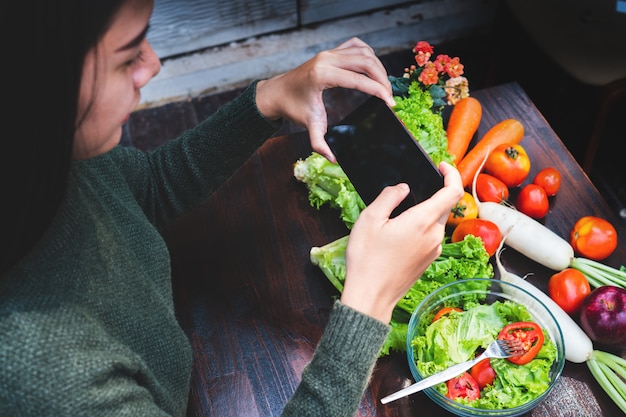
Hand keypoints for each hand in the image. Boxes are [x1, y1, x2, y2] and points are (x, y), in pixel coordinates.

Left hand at [255, 37, 394, 162]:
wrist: (276, 92)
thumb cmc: (291, 107)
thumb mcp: (307, 125)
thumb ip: (319, 143)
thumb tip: (333, 158)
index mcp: (322, 75)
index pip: (358, 79)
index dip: (378, 91)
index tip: (390, 103)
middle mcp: (326, 59)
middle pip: (366, 62)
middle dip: (383, 79)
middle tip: (390, 96)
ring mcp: (329, 52)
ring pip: (364, 52)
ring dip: (378, 67)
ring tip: (384, 85)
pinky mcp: (330, 51)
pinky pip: (356, 46)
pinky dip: (368, 54)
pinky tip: (373, 68)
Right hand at [340, 162, 463, 322]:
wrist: (370, 297)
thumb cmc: (366, 259)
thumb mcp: (369, 219)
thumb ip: (389, 197)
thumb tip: (403, 188)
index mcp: (422, 221)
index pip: (452, 191)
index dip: (451, 174)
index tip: (441, 166)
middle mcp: (434, 235)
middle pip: (445, 206)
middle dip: (435, 192)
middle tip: (415, 187)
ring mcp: (433, 250)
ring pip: (436, 222)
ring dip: (425, 212)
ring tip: (399, 214)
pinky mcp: (428, 261)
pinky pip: (431, 236)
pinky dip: (421, 227)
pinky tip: (399, 233)